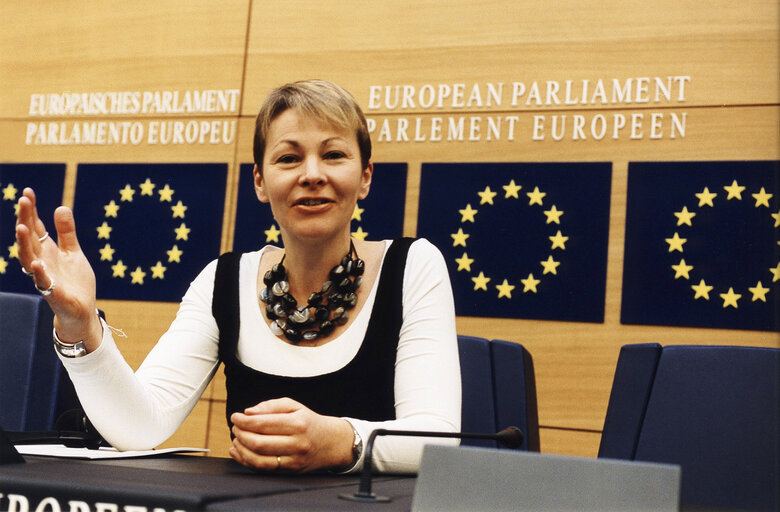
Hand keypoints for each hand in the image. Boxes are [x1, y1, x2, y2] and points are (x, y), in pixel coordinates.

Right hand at [15, 188, 101, 349]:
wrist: (81, 310)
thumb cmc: (74, 281)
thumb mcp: (73, 252)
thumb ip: (67, 232)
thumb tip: (61, 207)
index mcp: (47, 251)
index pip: (36, 228)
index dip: (31, 211)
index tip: (27, 192)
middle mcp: (42, 262)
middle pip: (29, 239)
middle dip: (25, 220)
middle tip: (23, 200)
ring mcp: (45, 277)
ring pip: (29, 259)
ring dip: (24, 244)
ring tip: (21, 227)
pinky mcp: (54, 293)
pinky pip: (44, 283)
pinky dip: (40, 274)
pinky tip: (38, 264)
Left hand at [229, 397, 354, 472]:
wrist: (330, 443)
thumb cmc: (308, 422)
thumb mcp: (294, 406)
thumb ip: (270, 406)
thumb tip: (248, 413)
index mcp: (298, 424)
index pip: (263, 423)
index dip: (244, 421)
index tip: (236, 416)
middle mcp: (297, 444)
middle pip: (258, 443)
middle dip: (241, 434)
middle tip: (236, 427)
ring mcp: (293, 460)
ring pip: (258, 460)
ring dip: (241, 449)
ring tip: (237, 439)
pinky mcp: (289, 471)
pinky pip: (262, 469)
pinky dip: (245, 461)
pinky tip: (238, 452)